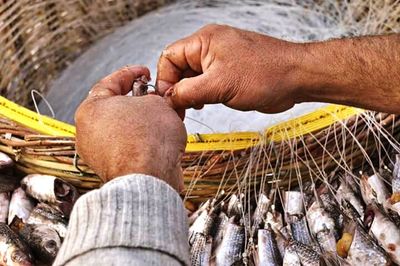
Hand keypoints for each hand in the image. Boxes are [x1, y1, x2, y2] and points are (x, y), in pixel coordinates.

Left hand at [75, 66, 186, 190]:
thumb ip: (151, 98)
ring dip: (141, 122)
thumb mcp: (156, 103)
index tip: (144, 73)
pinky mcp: (110, 168)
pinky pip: (126, 147)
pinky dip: (140, 141)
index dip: (132, 74)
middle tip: (154, 97)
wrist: (150, 177)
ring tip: (162, 119)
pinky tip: (157, 139)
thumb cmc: (148, 140)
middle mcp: (87, 131)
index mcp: (90, 109)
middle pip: (115, 108)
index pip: (111, 82)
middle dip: (137, 101)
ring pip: (122, 129)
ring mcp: (97, 153)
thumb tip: (151, 103)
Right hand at [156, 24, 302, 114]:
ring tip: (190, 108)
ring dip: (188, 93)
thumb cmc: (266, 74)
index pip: (170, 56)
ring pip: (192, 77)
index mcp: (204, 41)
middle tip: (177, 109)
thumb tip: (169, 98)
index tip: (168, 99)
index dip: (165, 79)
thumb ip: (189, 91)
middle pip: (179, 67)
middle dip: (176, 88)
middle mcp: (210, 47)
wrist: (296, 78)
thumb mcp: (220, 85)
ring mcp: (220, 60)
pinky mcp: (229, 73)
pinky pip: (206, 82)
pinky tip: (203, 104)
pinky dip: (201, 94)